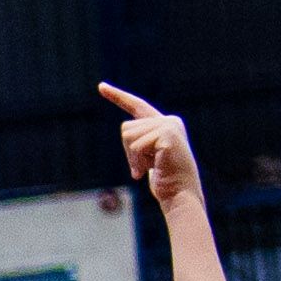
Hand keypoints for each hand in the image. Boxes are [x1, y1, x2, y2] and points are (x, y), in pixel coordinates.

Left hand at [96, 83, 200, 207]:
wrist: (180, 194)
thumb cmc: (164, 180)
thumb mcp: (148, 157)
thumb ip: (140, 141)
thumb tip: (127, 131)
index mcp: (165, 123)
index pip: (136, 106)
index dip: (118, 97)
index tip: (101, 87)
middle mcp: (169, 120)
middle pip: (126, 128)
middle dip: (129, 153)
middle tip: (148, 166)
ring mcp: (169, 126)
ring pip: (128, 136)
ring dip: (134, 158)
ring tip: (153, 167)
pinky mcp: (167, 135)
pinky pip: (135, 145)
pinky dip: (138, 161)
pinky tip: (154, 167)